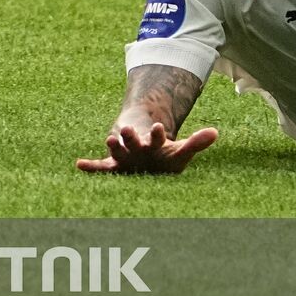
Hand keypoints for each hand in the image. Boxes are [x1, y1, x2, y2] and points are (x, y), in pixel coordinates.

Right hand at [76, 122, 217, 174]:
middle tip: (126, 130)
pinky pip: (101, 168)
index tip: (157, 127)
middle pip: (133, 141)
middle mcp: (136, 147)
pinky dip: (91, 167)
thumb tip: (216, 132)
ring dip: (113, 146)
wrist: (144, 154)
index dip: (156, 134)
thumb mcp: (180, 151)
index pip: (155, 138)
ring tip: (109, 140)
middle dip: (130, 137)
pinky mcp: (114, 166)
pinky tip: (79, 165)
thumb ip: (196, 143)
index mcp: (153, 144)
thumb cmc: (164, 156)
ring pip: (118, 150)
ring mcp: (124, 156)